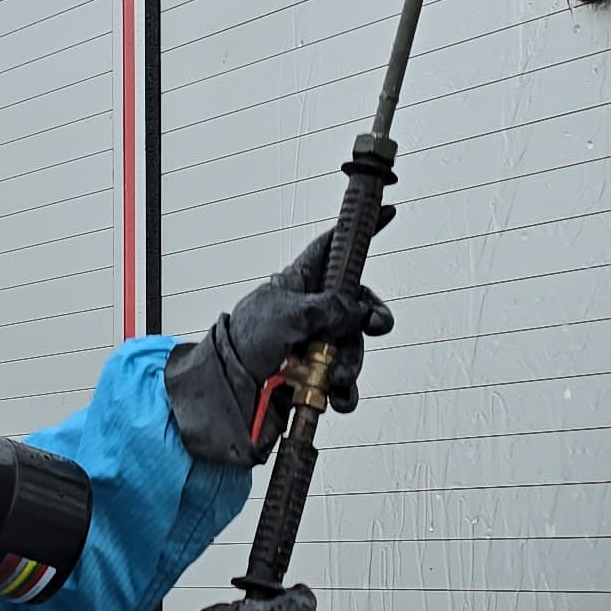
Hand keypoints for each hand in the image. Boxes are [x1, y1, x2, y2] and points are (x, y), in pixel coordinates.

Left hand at [163, 227, 393, 466]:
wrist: (224, 392)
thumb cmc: (242, 343)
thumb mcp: (286, 315)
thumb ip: (328, 308)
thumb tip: (358, 311)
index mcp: (299, 285)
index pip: (333, 248)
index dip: (357, 233)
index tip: (386, 214)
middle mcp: (310, 313)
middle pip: (357, 306)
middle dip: (370, 318)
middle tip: (374, 325)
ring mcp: (313, 346)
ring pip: (352, 347)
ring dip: (351, 363)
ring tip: (334, 376)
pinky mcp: (313, 378)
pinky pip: (343, 383)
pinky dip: (345, 392)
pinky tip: (337, 397)